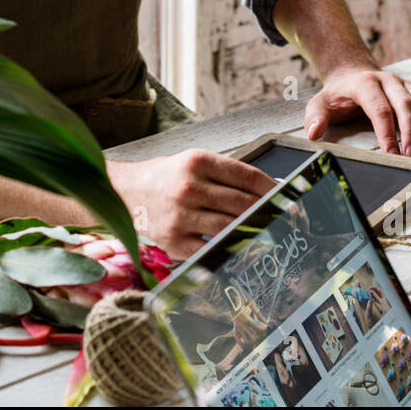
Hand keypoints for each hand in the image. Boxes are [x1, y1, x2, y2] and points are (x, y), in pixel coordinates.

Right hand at [108, 149, 276, 260]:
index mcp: (197, 161)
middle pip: (243, 204)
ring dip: (253, 232)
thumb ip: (227, 174)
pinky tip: (240, 246)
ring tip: (268, 233)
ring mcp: (181, 215)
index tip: (287, 198)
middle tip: (286, 220)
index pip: (248, 176)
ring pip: (231, 227)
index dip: (273, 190)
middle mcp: (189, 186)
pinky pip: (211, 248)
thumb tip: (268, 190)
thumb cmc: (164, 177)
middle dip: (269, 213)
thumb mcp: (192, 162)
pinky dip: (229, 248)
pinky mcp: (173, 240)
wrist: (123, 192)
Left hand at [303, 65, 410, 157]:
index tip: (391, 153)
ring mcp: (405, 85)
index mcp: (365, 83)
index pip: (379, 108)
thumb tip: (314, 133)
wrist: (352, 73)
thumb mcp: (320, 102)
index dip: (386, 131)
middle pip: (406, 104)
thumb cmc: (338, 94)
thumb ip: (315, 116)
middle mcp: (388, 81)